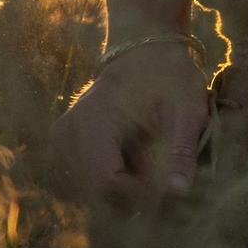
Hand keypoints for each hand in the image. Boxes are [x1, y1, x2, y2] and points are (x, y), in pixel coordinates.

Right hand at [53, 37, 208, 198]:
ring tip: (148, 164)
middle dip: (132, 194)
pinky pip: (85, 181)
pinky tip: (132, 162)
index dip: (138, 193)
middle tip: (161, 177)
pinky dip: (111, 182)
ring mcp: (61, 138)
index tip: (165, 185)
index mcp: (92, 120)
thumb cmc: (169, 78)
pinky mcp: (63, 144)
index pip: (105, 181)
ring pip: (90, 191)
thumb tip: (177, 192)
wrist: (147, 53)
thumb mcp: (186, 111)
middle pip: (96, 191)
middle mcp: (66, 132)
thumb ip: (180, 152)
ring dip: (122, 190)